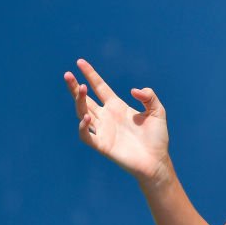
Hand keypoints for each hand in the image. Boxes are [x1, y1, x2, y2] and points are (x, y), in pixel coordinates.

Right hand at [63, 58, 170, 182]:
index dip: (90, 75)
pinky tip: (87, 118)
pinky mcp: (102, 145)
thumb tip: (133, 90)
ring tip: (81, 89)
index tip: (80, 62)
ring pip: (83, 113)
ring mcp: (103, 131)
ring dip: (79, 101)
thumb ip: (149, 97)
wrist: (156, 161)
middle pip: (85, 99)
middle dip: (75, 87)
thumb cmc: (157, 138)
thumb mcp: (158, 111)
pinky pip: (85, 135)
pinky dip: (83, 127)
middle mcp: (107, 117)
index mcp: (117, 107)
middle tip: (67, 75)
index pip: (100, 87)